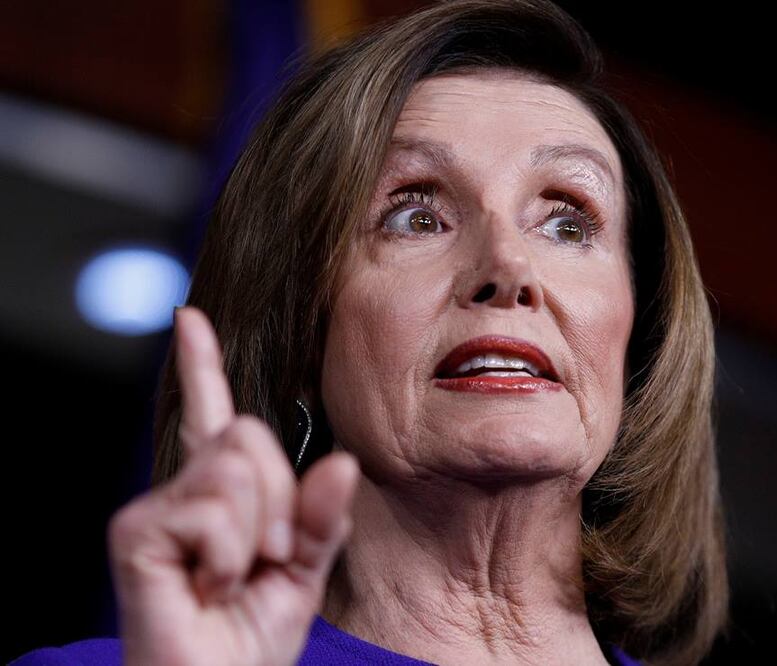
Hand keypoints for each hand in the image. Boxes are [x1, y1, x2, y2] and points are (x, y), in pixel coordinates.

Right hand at [107, 306, 358, 665]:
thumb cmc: (250, 640)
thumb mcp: (305, 571)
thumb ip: (322, 517)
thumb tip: (340, 462)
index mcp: (222, 497)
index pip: (213, 416)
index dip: (201, 365)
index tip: (190, 317)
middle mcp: (183, 492)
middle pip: (249, 437)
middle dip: (282, 502)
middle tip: (267, 560)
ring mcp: (155, 508)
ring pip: (236, 468)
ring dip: (258, 534)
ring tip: (232, 578)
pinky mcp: (136, 531)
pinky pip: (214, 510)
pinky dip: (230, 557)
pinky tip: (206, 587)